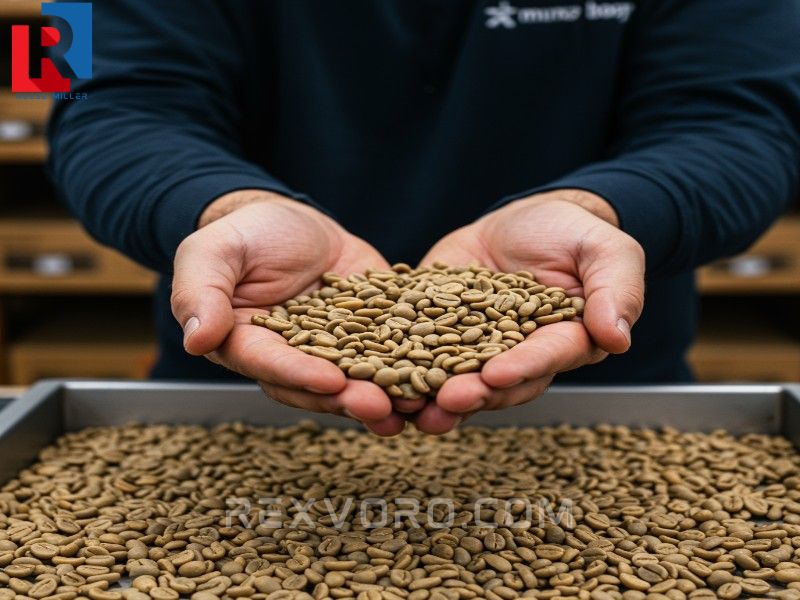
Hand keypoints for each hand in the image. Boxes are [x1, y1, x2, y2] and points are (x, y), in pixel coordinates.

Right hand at [170, 190, 404, 435]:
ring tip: (416, 405)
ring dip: (387, 395)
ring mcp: (338, 349)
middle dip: (351, 398)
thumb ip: (201, 291)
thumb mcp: (213, 251)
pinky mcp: (373, 333)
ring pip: (360, 379)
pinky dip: (416, 365)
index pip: (272, 365)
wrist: (291, 222)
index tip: (330, 381)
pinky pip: (394, 351)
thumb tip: (197, 339)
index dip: (300, 375)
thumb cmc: (244, 234)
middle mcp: (295, 359)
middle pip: (320, 385)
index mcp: (250, 345)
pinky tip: (441, 377)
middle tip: (381, 406)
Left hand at [416, 189, 644, 432]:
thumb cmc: (573, 234)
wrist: (524, 219)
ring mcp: (472, 343)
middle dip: (472, 392)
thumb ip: (616, 290)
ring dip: (432, 392)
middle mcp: (516, 354)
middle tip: (448, 399)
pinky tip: (378, 368)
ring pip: (454, 375)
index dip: (523, 367)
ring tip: (410, 403)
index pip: (544, 359)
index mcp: (561, 342)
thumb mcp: (605, 250)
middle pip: (495, 381)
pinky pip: (417, 345)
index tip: (498, 373)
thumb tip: (617, 338)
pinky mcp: (436, 325)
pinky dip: (399, 358)